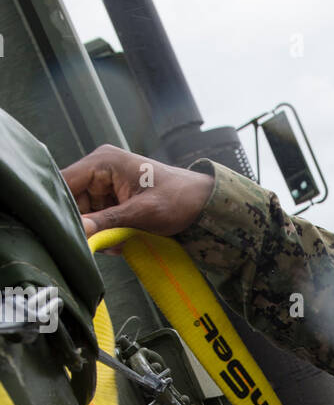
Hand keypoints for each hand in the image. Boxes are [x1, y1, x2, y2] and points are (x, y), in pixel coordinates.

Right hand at [61, 144, 213, 244]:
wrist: (203, 203)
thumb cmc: (178, 199)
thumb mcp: (142, 213)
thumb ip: (108, 221)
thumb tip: (78, 230)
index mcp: (103, 162)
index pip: (65, 182)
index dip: (61, 207)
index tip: (66, 231)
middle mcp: (99, 170)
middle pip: (72, 201)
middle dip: (86, 225)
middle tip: (105, 242)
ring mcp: (105, 186)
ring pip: (85, 215)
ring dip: (100, 232)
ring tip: (122, 239)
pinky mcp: (113, 200)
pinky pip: (99, 220)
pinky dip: (108, 233)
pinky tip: (125, 238)